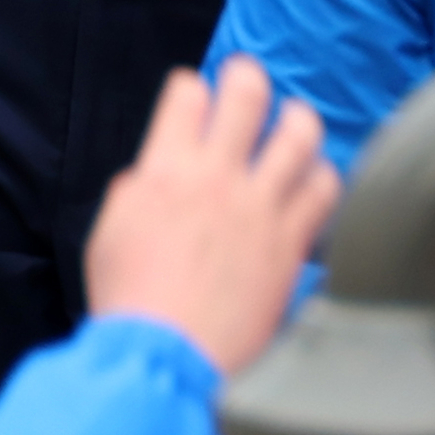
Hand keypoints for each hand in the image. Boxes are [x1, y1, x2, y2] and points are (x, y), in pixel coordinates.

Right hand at [82, 59, 337, 378]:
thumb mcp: (111, 231)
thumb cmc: (131, 304)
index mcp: (165, 169)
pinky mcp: (290, 244)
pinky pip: (324, 191)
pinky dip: (322, 179)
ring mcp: (259, 208)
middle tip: (250, 83)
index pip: (187, 94)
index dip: (192, 89)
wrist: (166, 357)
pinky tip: (314, 184)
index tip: (196, 99)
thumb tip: (158, 172)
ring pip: (298, 134)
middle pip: (247, 94)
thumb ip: (139, 189)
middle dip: (249, 78)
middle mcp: (216, 177)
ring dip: (297, 121)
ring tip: (295, 124)